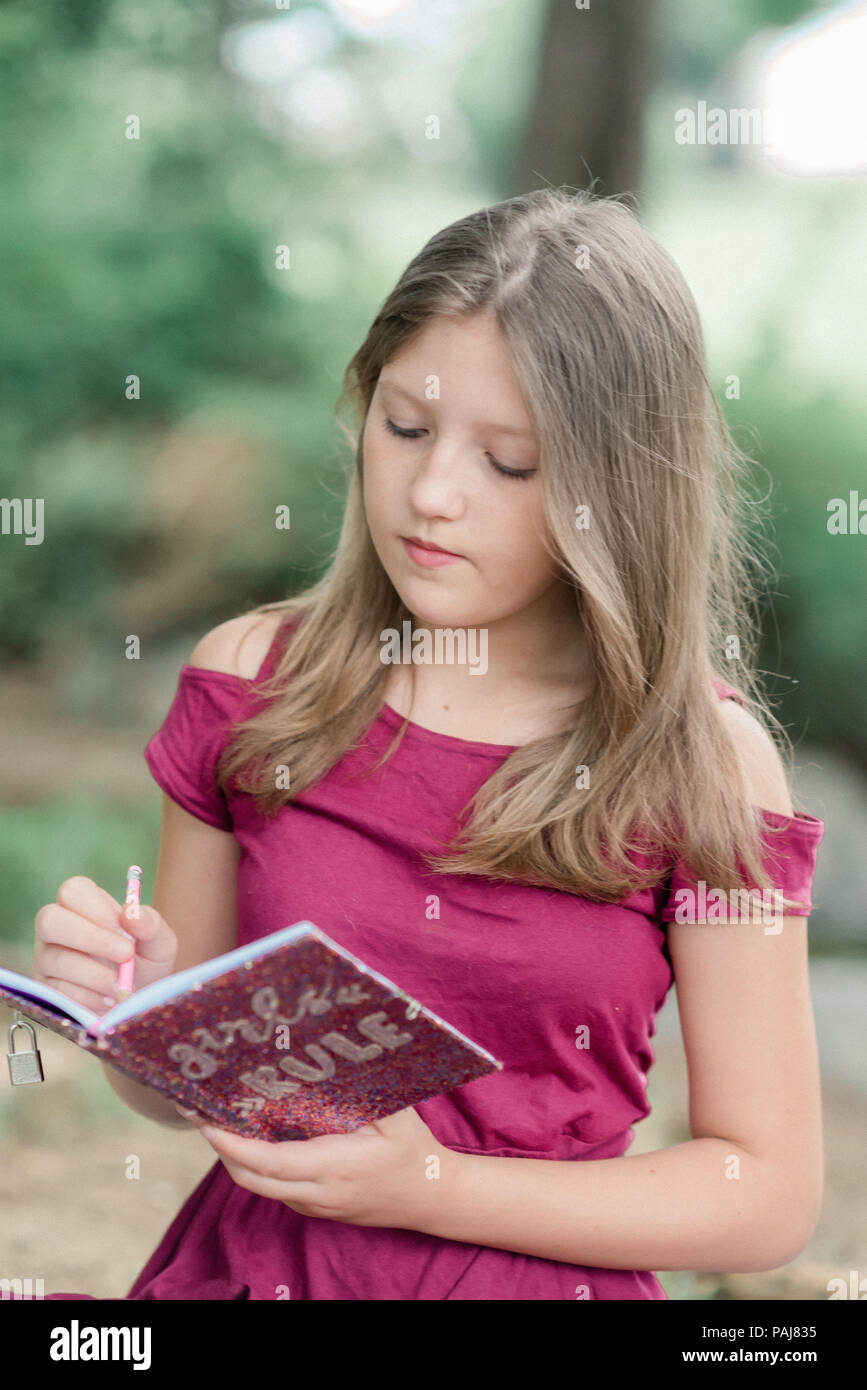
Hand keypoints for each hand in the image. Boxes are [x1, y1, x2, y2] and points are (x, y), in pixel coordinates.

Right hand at [34, 875, 178, 1013]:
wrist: (139, 1007)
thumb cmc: (146, 966)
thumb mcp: (160, 944)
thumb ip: (151, 924)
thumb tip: (131, 912)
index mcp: (84, 906)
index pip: (73, 890)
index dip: (97, 909)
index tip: (126, 929)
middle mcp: (58, 928)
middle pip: (50, 919)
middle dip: (90, 938)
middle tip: (125, 955)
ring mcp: (46, 958)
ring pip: (56, 959)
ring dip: (96, 975)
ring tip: (122, 986)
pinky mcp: (46, 990)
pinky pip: (59, 991)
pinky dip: (89, 998)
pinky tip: (108, 1001)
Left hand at [174, 1103, 447, 1231]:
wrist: (431, 1200)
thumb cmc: (414, 1153)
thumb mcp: (398, 1117)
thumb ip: (367, 1091)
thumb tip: (337, 1057)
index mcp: (334, 1168)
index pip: (270, 1162)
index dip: (234, 1145)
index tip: (207, 1123)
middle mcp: (317, 1194)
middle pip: (251, 1179)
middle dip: (220, 1148)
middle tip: (198, 1112)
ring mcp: (314, 1206)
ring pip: (259, 1186)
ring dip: (233, 1157)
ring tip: (216, 1118)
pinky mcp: (315, 1208)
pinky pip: (274, 1188)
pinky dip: (254, 1165)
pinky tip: (250, 1136)